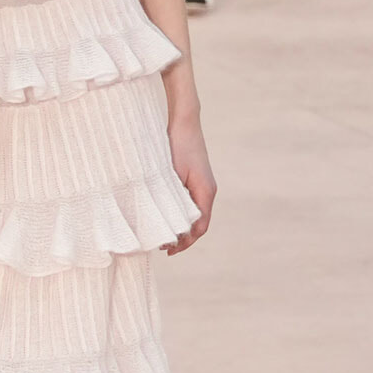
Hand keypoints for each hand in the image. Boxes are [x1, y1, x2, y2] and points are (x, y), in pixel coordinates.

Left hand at [164, 113, 215, 255]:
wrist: (184, 121)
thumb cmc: (178, 145)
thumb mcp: (172, 175)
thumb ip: (174, 200)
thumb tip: (170, 224)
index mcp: (206, 192)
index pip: (200, 227)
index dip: (186, 243)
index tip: (169, 250)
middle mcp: (208, 191)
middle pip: (199, 224)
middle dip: (183, 238)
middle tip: (164, 247)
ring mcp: (204, 185)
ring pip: (195, 214)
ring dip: (182, 226)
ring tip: (164, 235)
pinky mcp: (196, 179)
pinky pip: (191, 202)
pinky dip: (181, 213)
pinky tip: (168, 215)